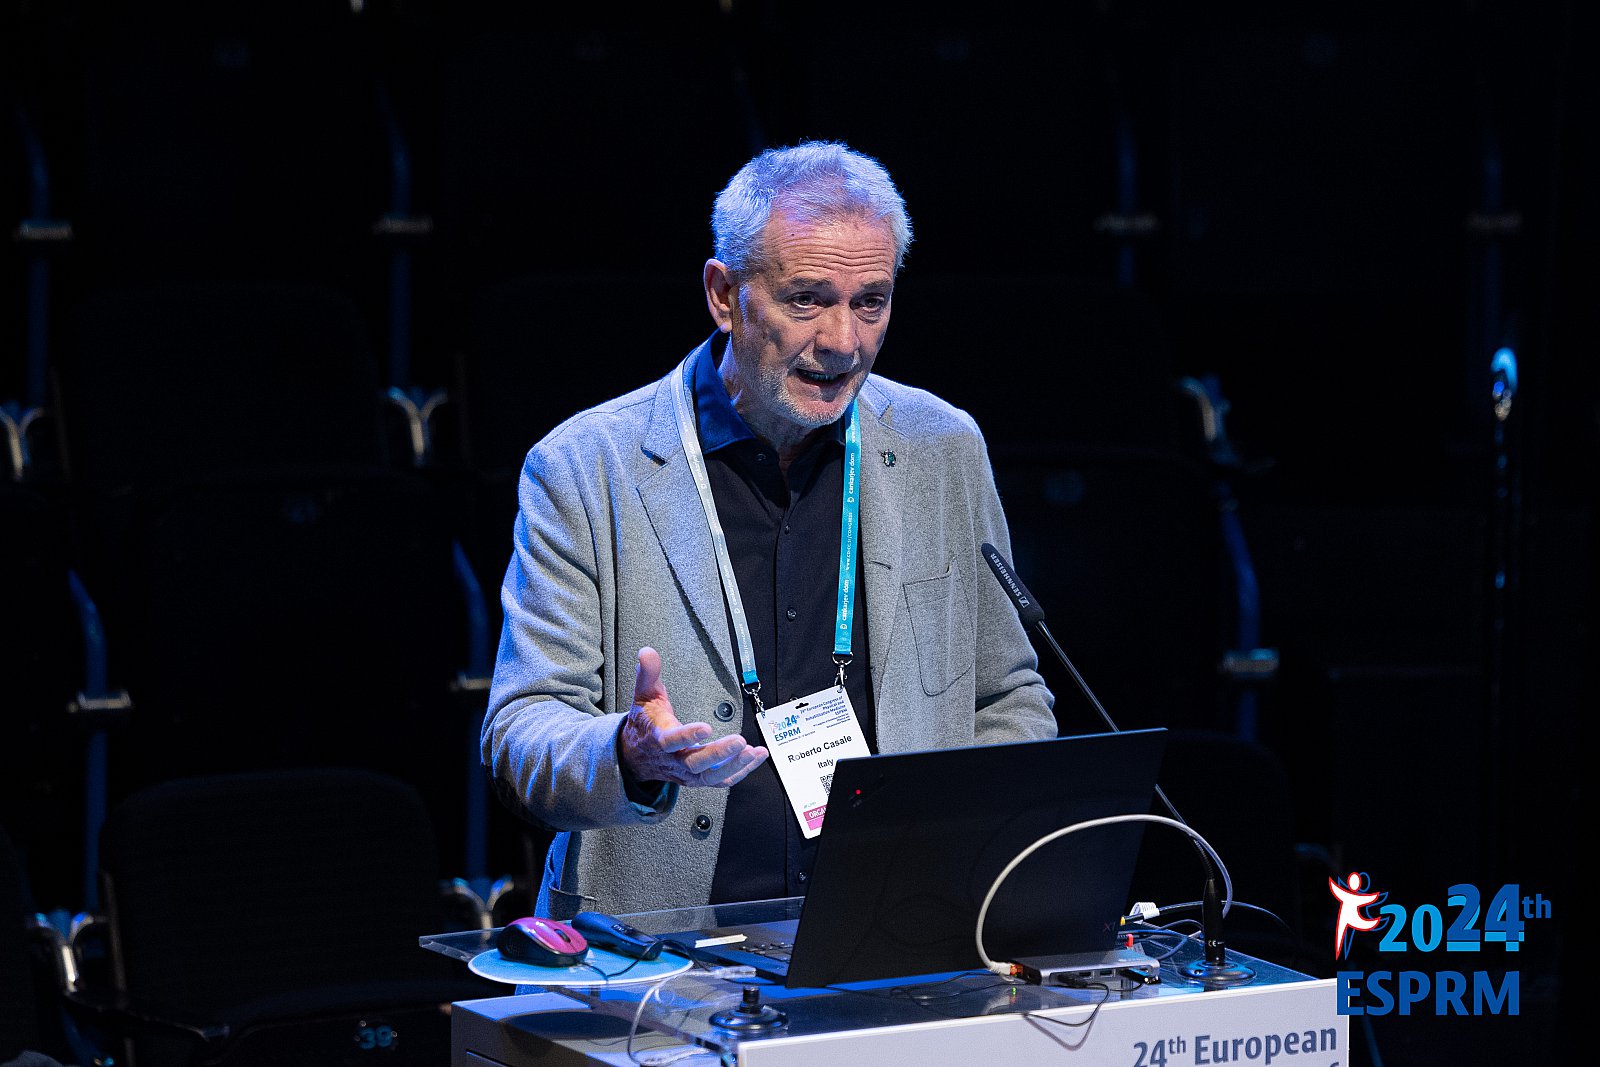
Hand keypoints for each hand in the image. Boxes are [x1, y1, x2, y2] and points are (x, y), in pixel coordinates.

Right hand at [618, 647, 767, 787]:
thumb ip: (648, 674)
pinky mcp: (699, 779)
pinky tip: (755, 758)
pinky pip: (721, 780)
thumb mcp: (644, 697)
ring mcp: (687, 772)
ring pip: (711, 776)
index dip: (688, 735)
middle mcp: (674, 760)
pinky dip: (740, 771)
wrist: (637, 757)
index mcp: (659, 739)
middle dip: (719, 754)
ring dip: (734, 765)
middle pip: (696, 763)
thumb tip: (647, 652)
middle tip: (739, 741)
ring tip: (753, 751)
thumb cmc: (646, 724)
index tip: (706, 727)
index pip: (672, 741)